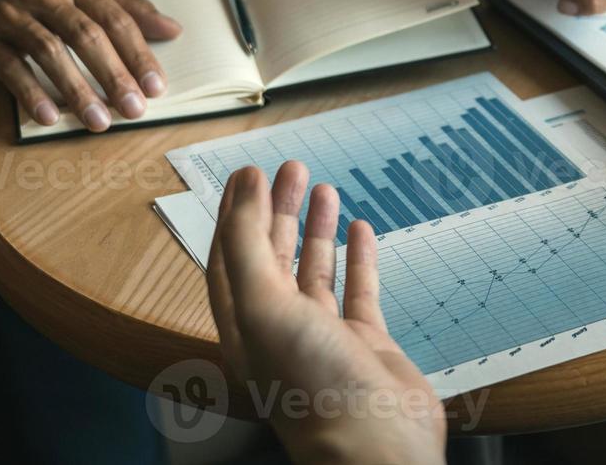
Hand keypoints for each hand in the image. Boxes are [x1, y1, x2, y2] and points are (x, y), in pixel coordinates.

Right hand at [0, 0, 181, 130]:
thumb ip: (130, 7)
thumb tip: (173, 30)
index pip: (115, 18)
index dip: (137, 54)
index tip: (156, 86)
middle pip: (86, 35)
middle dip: (114, 75)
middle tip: (134, 108)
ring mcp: (11, 14)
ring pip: (49, 52)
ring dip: (77, 90)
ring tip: (99, 120)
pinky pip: (10, 68)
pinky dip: (32, 93)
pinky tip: (50, 117)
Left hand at [207, 163, 445, 464]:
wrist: (374, 439)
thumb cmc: (310, 385)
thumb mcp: (261, 304)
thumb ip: (249, 244)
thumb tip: (246, 189)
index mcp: (243, 324)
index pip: (231, 256)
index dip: (238, 213)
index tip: (250, 172)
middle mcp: (279, 329)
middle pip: (273, 257)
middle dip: (279, 210)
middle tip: (292, 168)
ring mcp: (323, 337)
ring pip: (314, 270)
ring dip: (316, 228)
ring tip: (323, 187)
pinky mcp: (364, 344)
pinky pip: (358, 291)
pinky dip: (358, 258)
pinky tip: (360, 230)